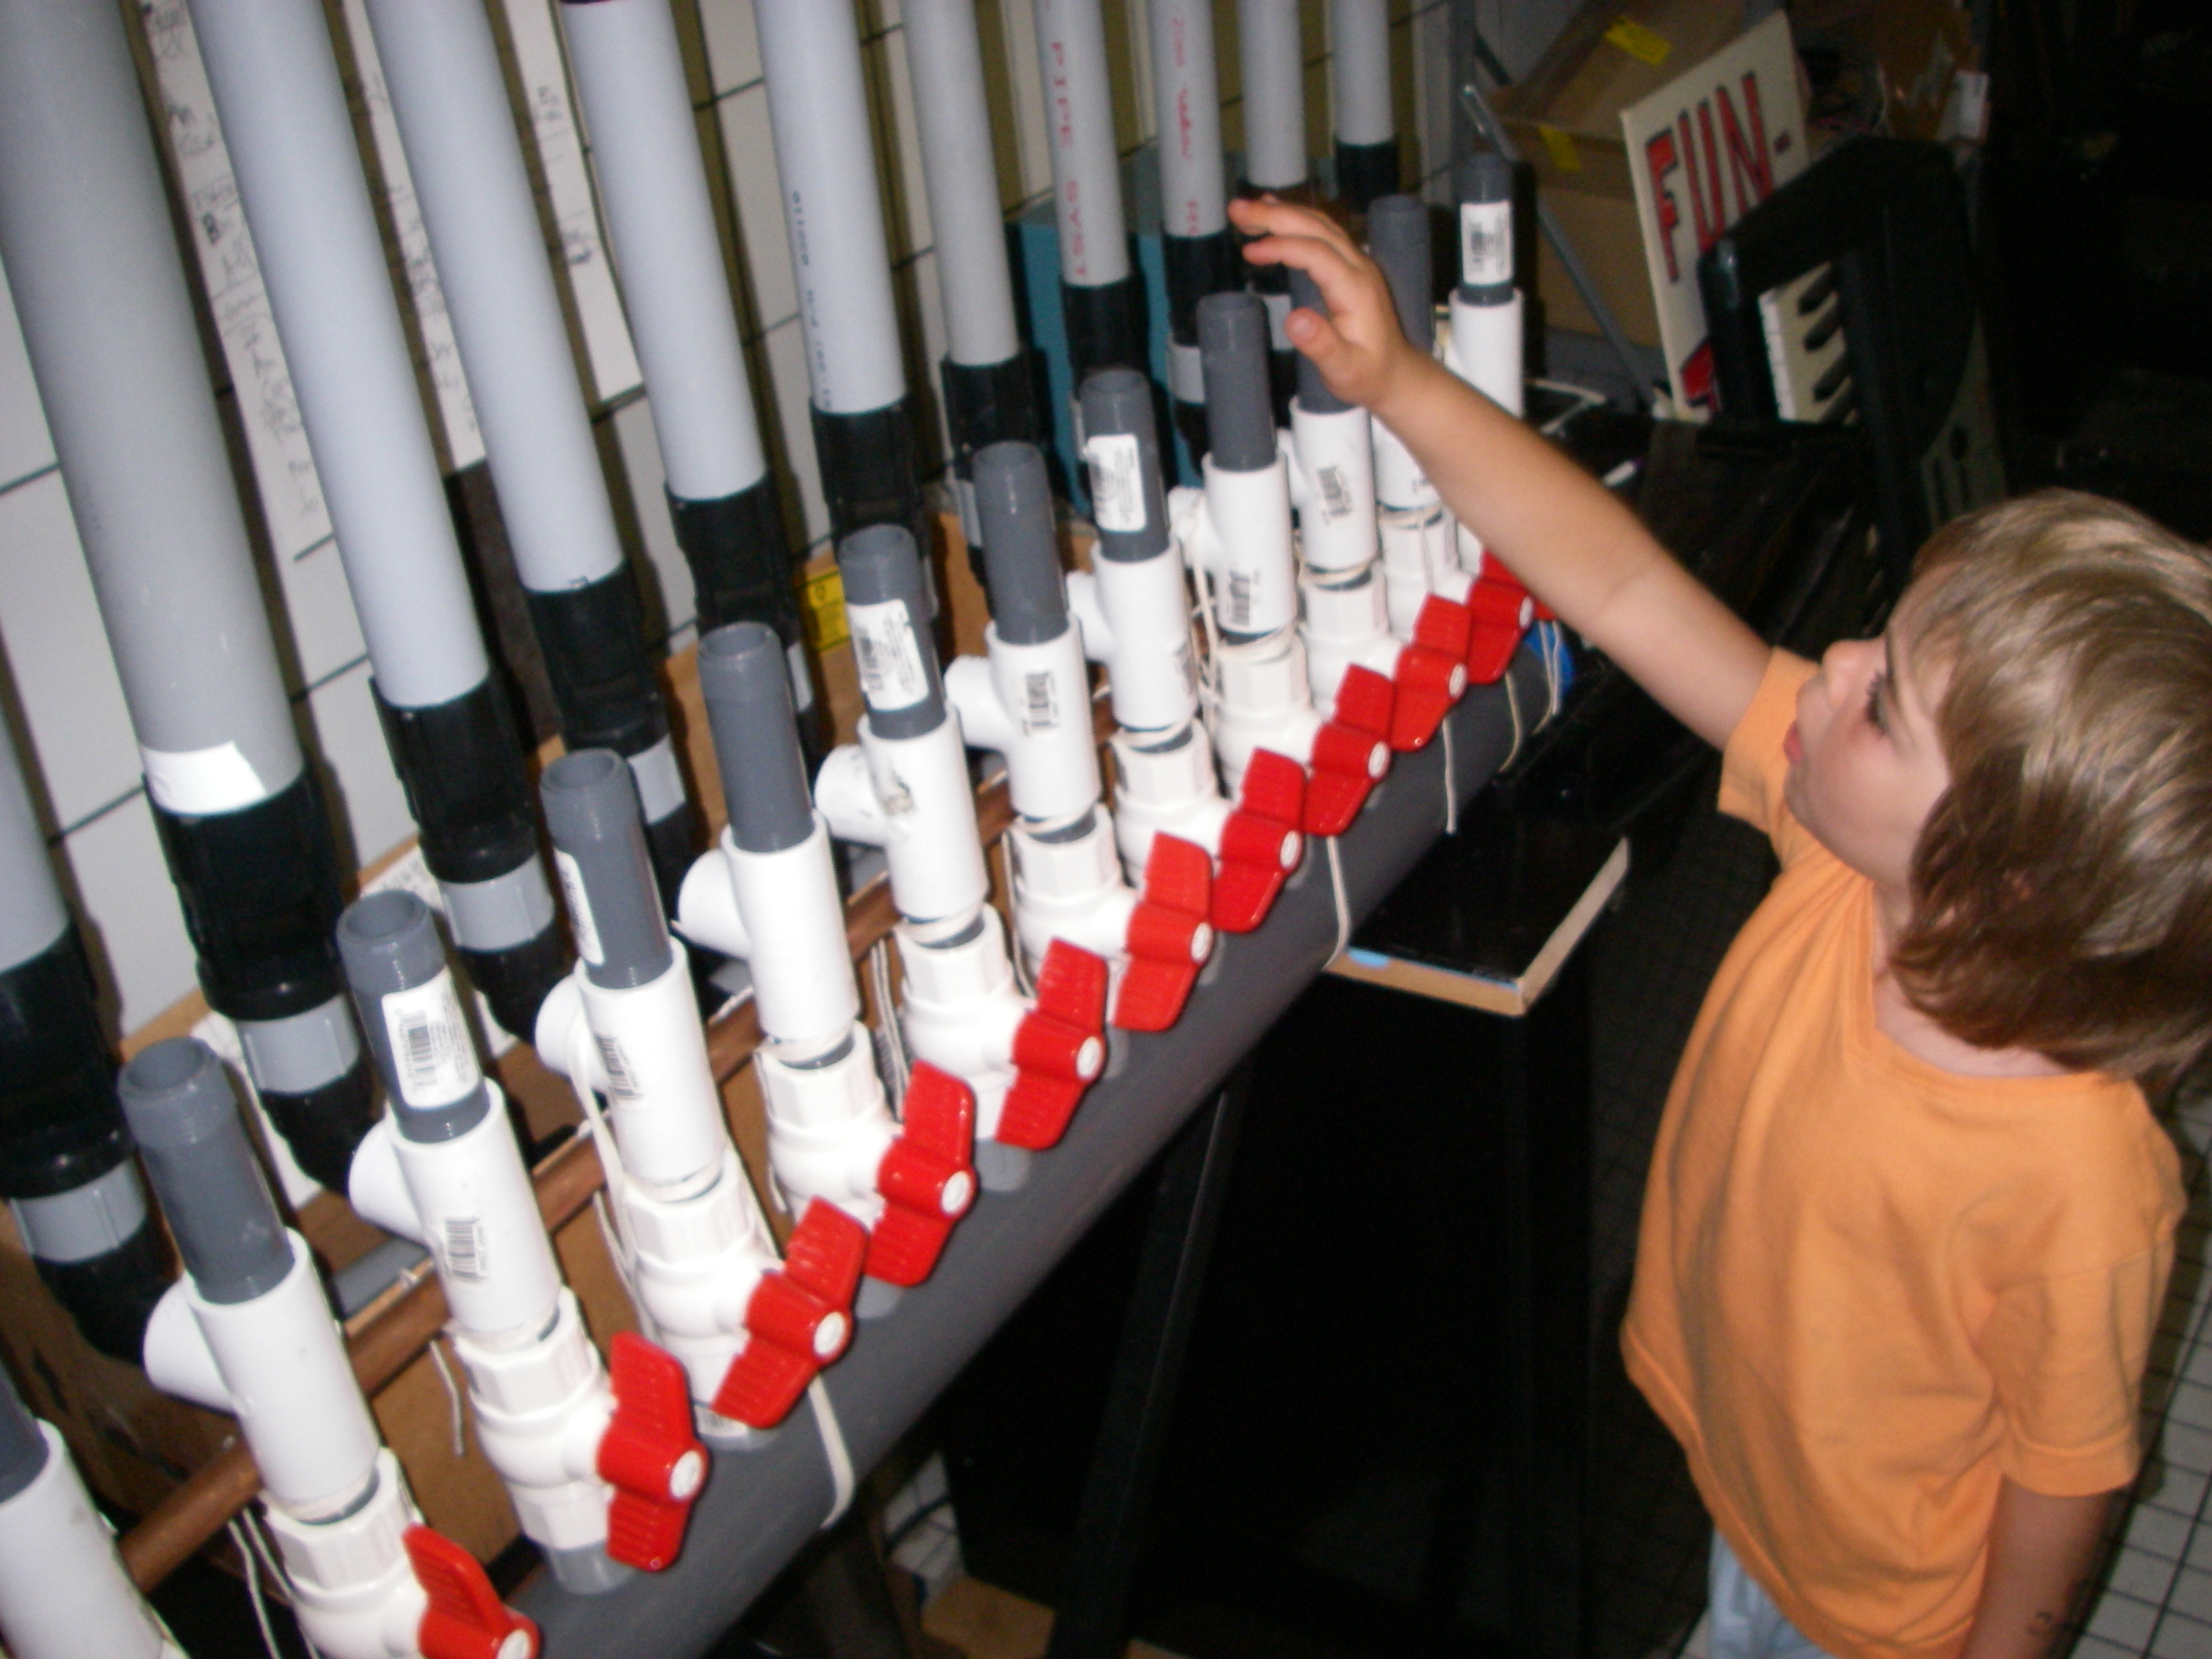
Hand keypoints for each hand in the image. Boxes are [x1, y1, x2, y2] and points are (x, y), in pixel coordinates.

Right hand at [1227, 196, 1430, 415]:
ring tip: (1244, 210)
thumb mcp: (1343, 370)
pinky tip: (1274, 215)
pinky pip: (1322, 233)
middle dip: (1275, 215)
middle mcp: (1358, 267)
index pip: (1316, 253)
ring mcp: (1356, 263)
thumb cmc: (1367, 375)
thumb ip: (1321, 345)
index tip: (1248, 251)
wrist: (1395, 373)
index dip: (1282, 246)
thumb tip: (1294, 319)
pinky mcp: (1350, 265)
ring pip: (1319, 225)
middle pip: (1316, 228)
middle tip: (1236, 209)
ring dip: (1282, 213)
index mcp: (1355, 289)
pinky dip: (1295, 221)